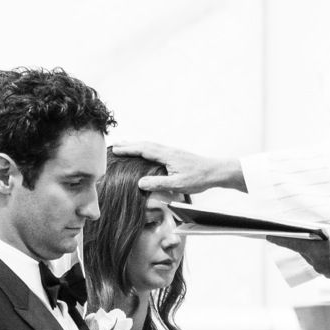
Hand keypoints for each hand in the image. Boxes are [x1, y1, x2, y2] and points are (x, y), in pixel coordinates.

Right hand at [110, 140, 246, 193]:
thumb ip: (158, 183)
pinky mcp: (174, 155)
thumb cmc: (199, 178)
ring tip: (124, 147)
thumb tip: (140, 183)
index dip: (128, 149)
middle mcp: (168, 150)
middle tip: (114, 145)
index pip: (143, 150)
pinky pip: (155, 149)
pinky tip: (143, 154)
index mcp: (166, 155)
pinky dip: (145, 149)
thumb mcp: (177, 184)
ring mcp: (171, 152)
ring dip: (136, 145)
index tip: (115, 149)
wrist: (215, 171)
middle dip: (128, 144)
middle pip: (144, 144)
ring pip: (149, 146)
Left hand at [268, 223, 329, 279]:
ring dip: (320, 250)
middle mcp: (315, 262)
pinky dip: (328, 257)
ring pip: (316, 258)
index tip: (269, 237)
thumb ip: (327, 230)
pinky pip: (325, 264)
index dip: (279, 240)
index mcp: (313, 250)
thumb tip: (322, 232)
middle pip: (305, 251)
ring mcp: (323, 270)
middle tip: (311, 235)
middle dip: (307, 243)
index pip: (292, 244)